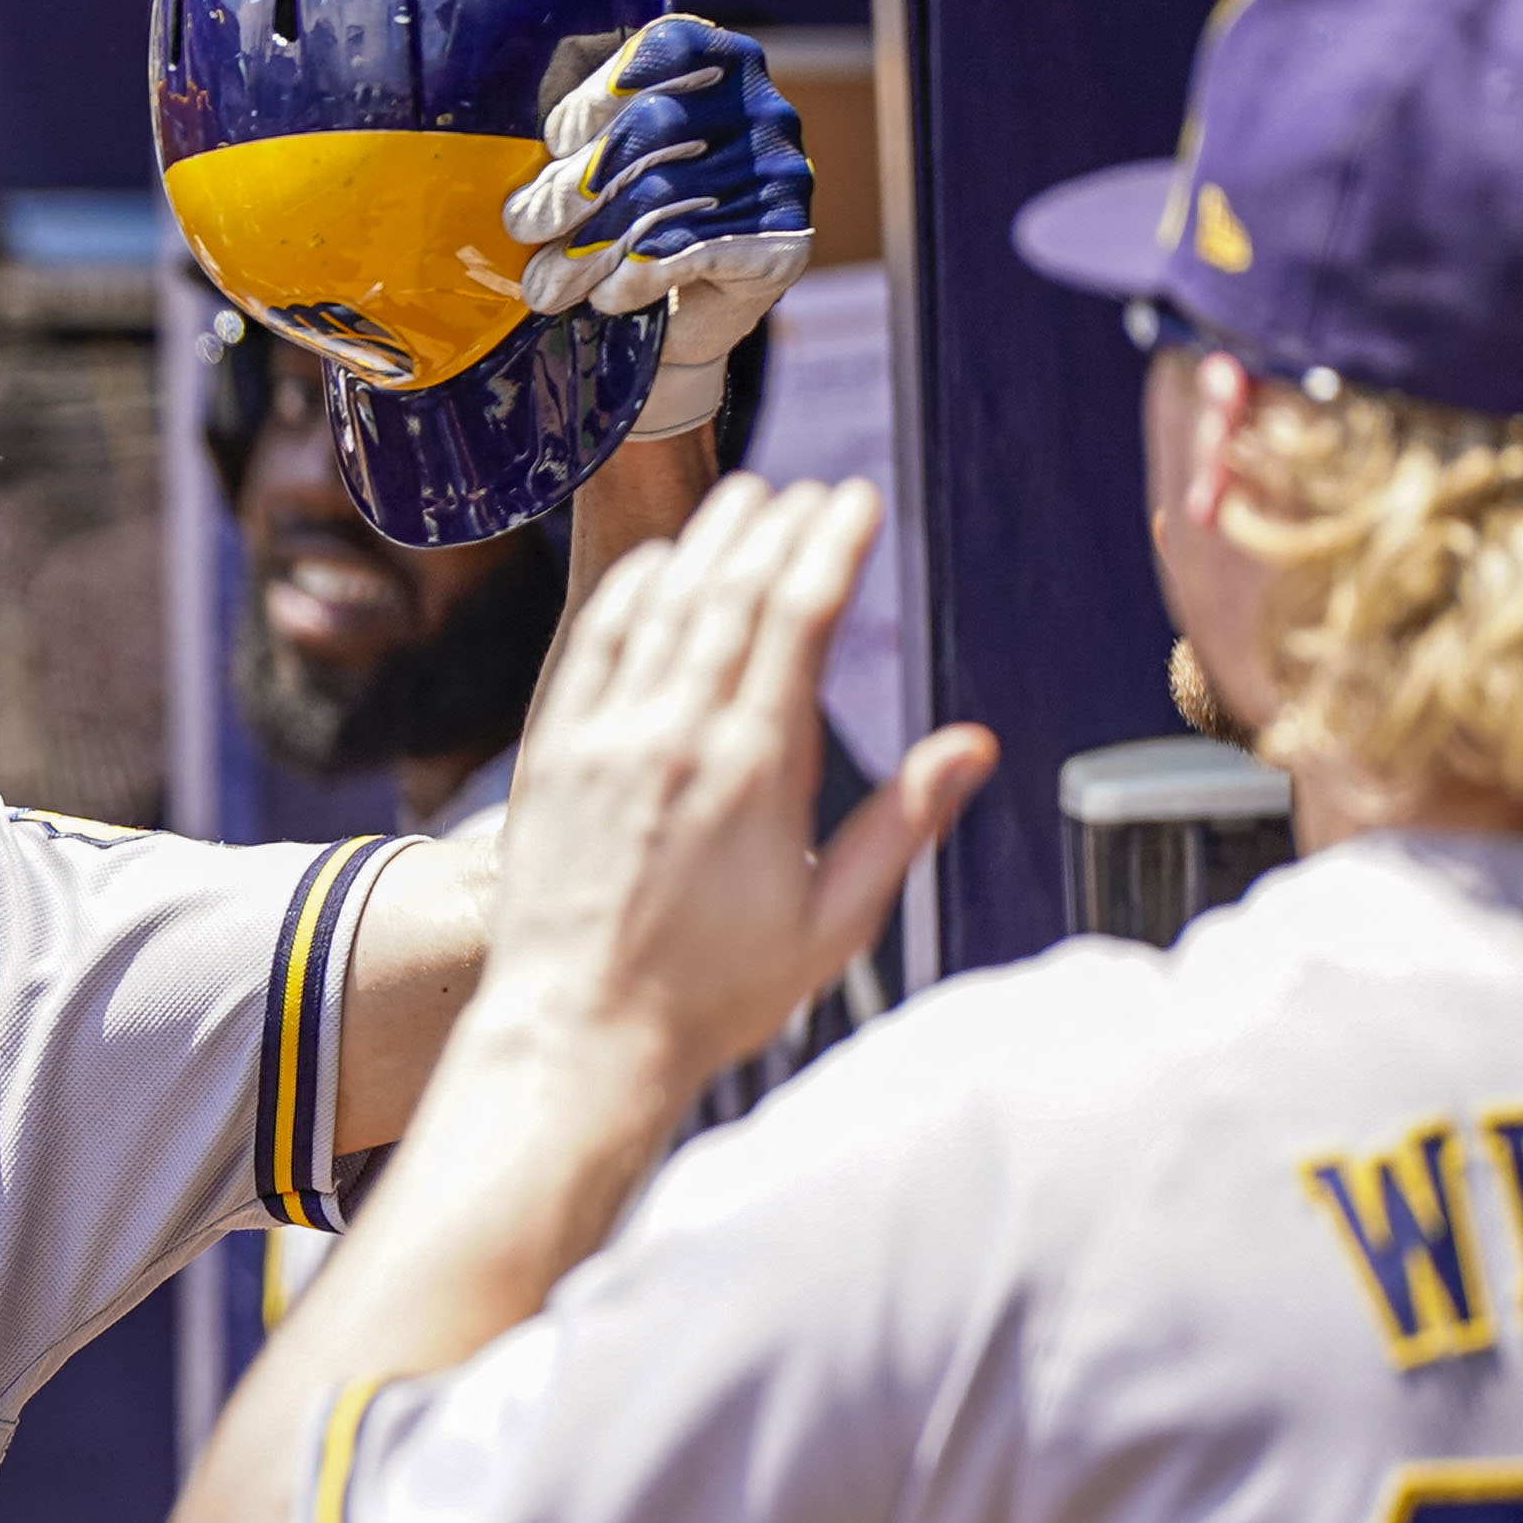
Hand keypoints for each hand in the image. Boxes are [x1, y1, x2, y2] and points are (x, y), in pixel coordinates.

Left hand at [483, 477, 991, 1105]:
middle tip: (811, 489)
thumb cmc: (711, 994)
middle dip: (778, 527)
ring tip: (746, 496)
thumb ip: (902, 824)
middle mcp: (672, 736)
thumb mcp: (832, 924)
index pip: (798, 618)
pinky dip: (627, 593)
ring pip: (661, 607)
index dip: (830, 547)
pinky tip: (654, 566)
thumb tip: (973, 745)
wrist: (578, 1033)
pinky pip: (590, 647)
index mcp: (753, 769)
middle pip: (732, 594)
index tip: (854, 502)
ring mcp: (603, 739)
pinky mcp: (549, 756)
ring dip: (708, 542)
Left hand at [505, 17, 814, 432]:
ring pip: (666, 199)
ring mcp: (781, 171)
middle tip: (522, 225)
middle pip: (657, 129)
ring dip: (590, 249)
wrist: (686, 311)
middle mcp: (761, 106)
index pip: (666, 47)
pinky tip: (606, 297)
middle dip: (576, 183)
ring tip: (544, 286)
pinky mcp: (784, 240)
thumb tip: (513, 153)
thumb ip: (570, 136)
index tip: (555, 140)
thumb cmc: (628, 215)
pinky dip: (635, 278)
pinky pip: (693, 252)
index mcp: (715, 61)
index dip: (603, 91)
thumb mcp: (595, 161)